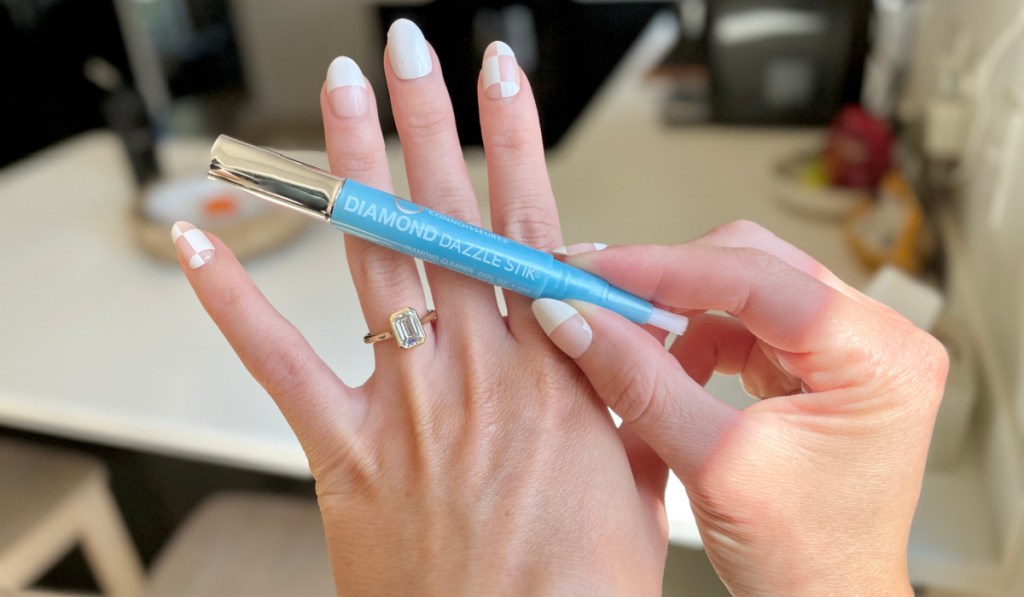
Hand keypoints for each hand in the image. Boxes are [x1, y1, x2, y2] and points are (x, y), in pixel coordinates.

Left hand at [173, 20, 667, 594]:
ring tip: (340, 98)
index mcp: (554, 372)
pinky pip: (278, 362)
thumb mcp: (641, 487)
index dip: (515, 141)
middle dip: (427, 122)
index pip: (532, 226)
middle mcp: (478, 370)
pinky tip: (206, 242)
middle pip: (447, 218)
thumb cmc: (576, 590)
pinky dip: (235, 301)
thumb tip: (650, 350)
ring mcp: (406, 404)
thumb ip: (635, 405)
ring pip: (375, 259)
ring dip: (354, 170)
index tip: (500, 75)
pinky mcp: (345, 451)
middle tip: (408, 51)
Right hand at [533, 222, 947, 595]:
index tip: (594, 270)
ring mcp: (848, 348)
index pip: (758, 278)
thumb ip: (641, 383)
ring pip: (743, 287)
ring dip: (676, 308)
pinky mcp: (817, 363)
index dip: (664, 268)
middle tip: (596, 295)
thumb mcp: (713, 465)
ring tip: (623, 338)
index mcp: (878, 358)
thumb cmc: (803, 558)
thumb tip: (577, 318)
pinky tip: (663, 364)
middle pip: (753, 265)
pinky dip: (693, 336)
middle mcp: (875, 339)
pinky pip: (743, 321)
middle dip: (668, 281)